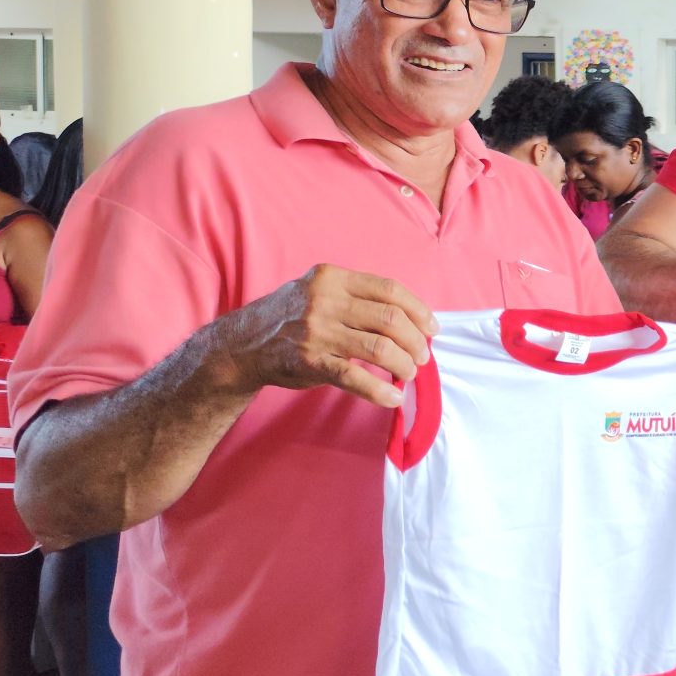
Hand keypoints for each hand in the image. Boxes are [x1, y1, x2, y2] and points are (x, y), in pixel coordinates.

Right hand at [212, 264, 435, 411]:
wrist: (242, 344)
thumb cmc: (292, 318)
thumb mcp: (319, 291)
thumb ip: (357, 298)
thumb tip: (412, 319)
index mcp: (332, 278)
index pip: (390, 290)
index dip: (419, 310)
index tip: (432, 328)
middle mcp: (324, 301)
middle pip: (390, 319)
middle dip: (415, 340)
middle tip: (422, 356)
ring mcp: (316, 332)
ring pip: (380, 348)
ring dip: (404, 364)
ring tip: (409, 373)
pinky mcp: (310, 362)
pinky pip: (355, 378)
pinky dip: (381, 391)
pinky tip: (394, 397)